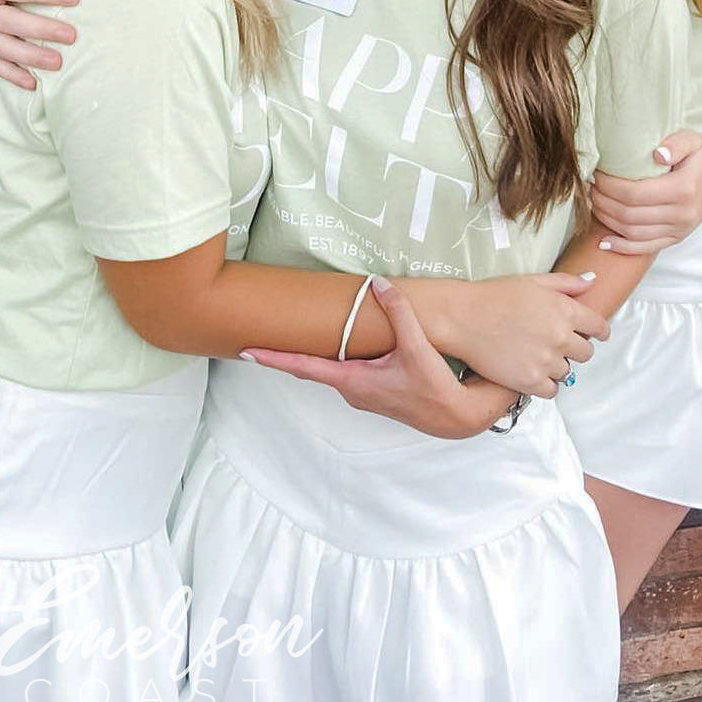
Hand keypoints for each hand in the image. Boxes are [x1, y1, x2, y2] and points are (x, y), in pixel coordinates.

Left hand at [241, 278, 517, 438]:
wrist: (454, 418)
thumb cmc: (434, 387)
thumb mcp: (418, 348)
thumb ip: (399, 314)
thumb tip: (379, 284)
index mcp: (353, 380)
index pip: (304, 368)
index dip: (275, 359)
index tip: (246, 352)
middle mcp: (350, 389)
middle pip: (310, 368)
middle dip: (285, 353)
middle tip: (258, 337)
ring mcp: (360, 392)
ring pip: (328, 368)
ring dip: (311, 354)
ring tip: (290, 335)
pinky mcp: (372, 389)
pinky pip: (343, 369)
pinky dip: (332, 356)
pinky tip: (334, 343)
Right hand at [442, 272, 608, 397]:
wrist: (462, 318)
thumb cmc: (493, 297)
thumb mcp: (532, 281)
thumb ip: (566, 283)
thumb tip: (591, 281)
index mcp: (564, 310)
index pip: (598, 327)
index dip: (598, 331)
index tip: (594, 334)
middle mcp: (560, 337)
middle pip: (586, 352)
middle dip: (574, 347)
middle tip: (554, 342)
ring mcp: (546, 361)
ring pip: (568, 372)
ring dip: (557, 365)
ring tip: (536, 354)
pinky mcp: (531, 381)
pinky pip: (552, 390)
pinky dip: (544, 383)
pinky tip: (531, 370)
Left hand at [590, 130, 701, 253]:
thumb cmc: (701, 155)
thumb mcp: (691, 140)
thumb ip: (675, 144)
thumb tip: (657, 154)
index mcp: (682, 189)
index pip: (634, 193)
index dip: (609, 187)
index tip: (596, 175)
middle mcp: (681, 214)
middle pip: (629, 215)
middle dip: (602, 202)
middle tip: (589, 188)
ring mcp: (679, 229)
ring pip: (633, 233)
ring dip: (607, 221)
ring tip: (593, 204)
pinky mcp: (676, 238)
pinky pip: (645, 248)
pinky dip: (622, 247)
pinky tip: (605, 241)